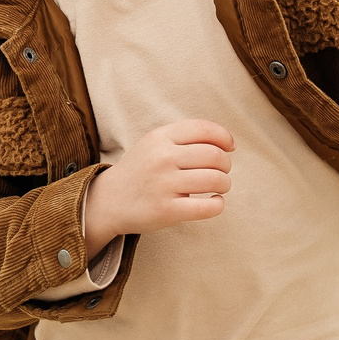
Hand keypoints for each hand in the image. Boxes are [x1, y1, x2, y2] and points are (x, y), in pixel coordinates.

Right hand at [82, 119, 234, 243]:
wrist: (108, 201)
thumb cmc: (140, 171)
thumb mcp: (154, 144)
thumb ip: (184, 138)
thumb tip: (227, 143)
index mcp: (160, 138)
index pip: (204, 129)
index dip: (225, 137)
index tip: (230, 147)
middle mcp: (162, 158)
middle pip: (214, 155)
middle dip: (226, 164)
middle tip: (221, 171)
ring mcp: (164, 185)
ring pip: (215, 179)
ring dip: (225, 183)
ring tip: (219, 187)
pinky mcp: (167, 210)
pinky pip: (208, 207)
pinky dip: (219, 204)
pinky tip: (214, 202)